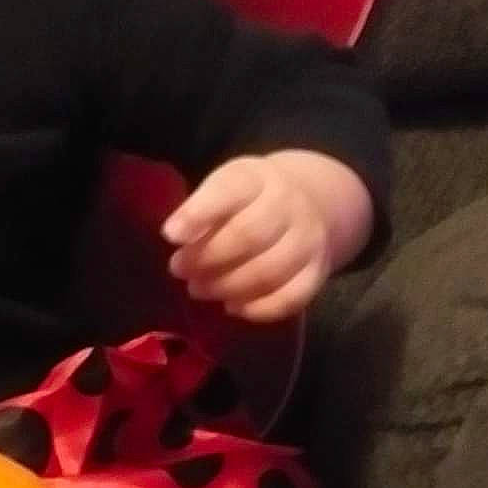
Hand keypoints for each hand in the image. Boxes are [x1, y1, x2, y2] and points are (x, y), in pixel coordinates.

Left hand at [161, 154, 337, 323]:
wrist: (311, 201)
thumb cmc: (249, 200)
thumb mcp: (225, 187)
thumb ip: (202, 210)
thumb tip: (176, 238)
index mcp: (256, 178)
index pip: (229, 191)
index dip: (198, 214)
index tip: (170, 235)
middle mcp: (288, 205)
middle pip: (248, 235)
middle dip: (207, 258)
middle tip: (179, 269)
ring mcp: (308, 239)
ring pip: (268, 270)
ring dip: (227, 286)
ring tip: (199, 289)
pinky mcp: (317, 271)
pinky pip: (291, 298)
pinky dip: (258, 309)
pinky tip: (233, 306)